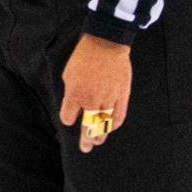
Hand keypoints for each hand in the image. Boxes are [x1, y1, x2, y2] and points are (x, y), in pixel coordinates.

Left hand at [58, 33, 130, 153]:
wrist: (105, 43)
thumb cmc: (83, 57)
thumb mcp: (68, 74)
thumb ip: (70, 93)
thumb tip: (74, 105)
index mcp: (74, 95)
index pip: (68, 117)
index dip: (68, 119)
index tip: (70, 117)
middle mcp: (91, 100)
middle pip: (88, 128)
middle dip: (86, 140)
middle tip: (85, 148)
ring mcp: (108, 99)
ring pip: (105, 125)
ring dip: (101, 135)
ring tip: (98, 141)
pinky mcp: (122, 95)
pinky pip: (119, 116)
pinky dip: (115, 124)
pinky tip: (112, 127)